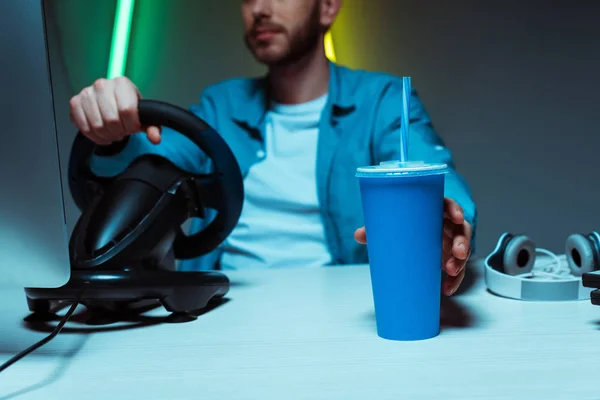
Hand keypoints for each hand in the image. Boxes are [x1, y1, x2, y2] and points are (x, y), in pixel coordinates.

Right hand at [69, 76, 160, 145]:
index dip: (131, 125)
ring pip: (97, 125)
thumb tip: (155, 138)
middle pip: (111, 119)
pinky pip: (83, 126)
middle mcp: (103, 85)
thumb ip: (153, 127)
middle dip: (119, 132)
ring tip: (113, 132)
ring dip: (107, 135)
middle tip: (122, 131)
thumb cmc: (129, 107)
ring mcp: (87, 92)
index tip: (133, 128)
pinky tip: (101, 134)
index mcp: (122, 83)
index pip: (127, 110)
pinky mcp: (75, 102)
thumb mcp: (144, 116)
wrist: (113, 101)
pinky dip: (94, 136)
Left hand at [353, 197, 471, 295]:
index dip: (455, 209)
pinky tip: (447, 288)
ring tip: (451, 272)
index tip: (456, 217)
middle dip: (463, 242)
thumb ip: (375, 229)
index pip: (448, 205)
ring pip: (463, 249)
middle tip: (457, 253)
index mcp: (433, 211)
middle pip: (461, 229)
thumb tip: (358, 235)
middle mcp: (445, 225)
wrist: (405, 241)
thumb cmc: (402, 227)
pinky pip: (458, 269)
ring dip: (461, 262)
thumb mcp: (389, 226)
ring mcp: (450, 242)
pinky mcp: (450, 258)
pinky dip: (454, 280)